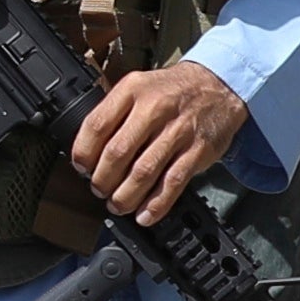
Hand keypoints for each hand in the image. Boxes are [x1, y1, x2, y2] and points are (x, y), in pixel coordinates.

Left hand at [70, 58, 243, 224]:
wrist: (218, 85)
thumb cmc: (171, 92)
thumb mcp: (138, 87)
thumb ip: (114, 113)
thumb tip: (87, 151)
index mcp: (132, 90)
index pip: (97, 125)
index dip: (84, 152)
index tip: (81, 168)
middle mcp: (154, 108)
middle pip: (117, 152)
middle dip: (102, 179)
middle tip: (99, 190)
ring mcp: (178, 130)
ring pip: (143, 172)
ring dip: (125, 196)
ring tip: (117, 204)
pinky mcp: (197, 150)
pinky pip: (172, 183)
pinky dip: (156, 204)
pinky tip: (145, 215)